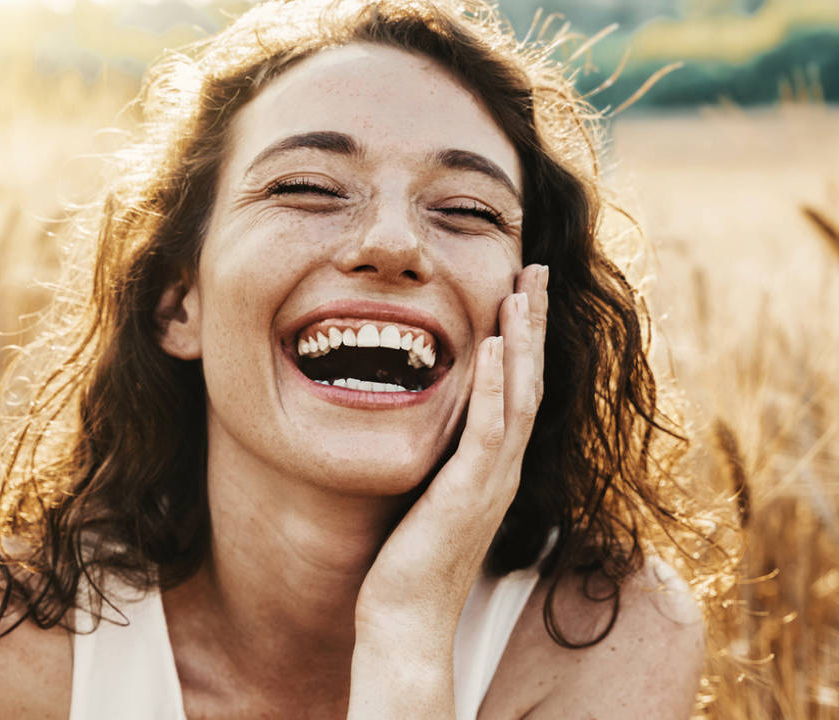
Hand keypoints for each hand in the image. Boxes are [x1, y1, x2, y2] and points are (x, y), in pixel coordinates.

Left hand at [348, 263, 548, 715]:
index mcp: (491, 464)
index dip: (522, 337)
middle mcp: (501, 467)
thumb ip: (436, 456)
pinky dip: (491, 387)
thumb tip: (424, 420)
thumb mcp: (426, 493)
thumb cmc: (409, 560)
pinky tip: (491, 347)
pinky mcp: (467, 494)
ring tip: (521, 289)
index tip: (520, 289)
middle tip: (536, 268)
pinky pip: (485, 431)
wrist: (406, 617)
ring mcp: (490, 480)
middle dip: (531, 322)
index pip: (515, 387)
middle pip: (527, 380)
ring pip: (516, 396)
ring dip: (520, 340)